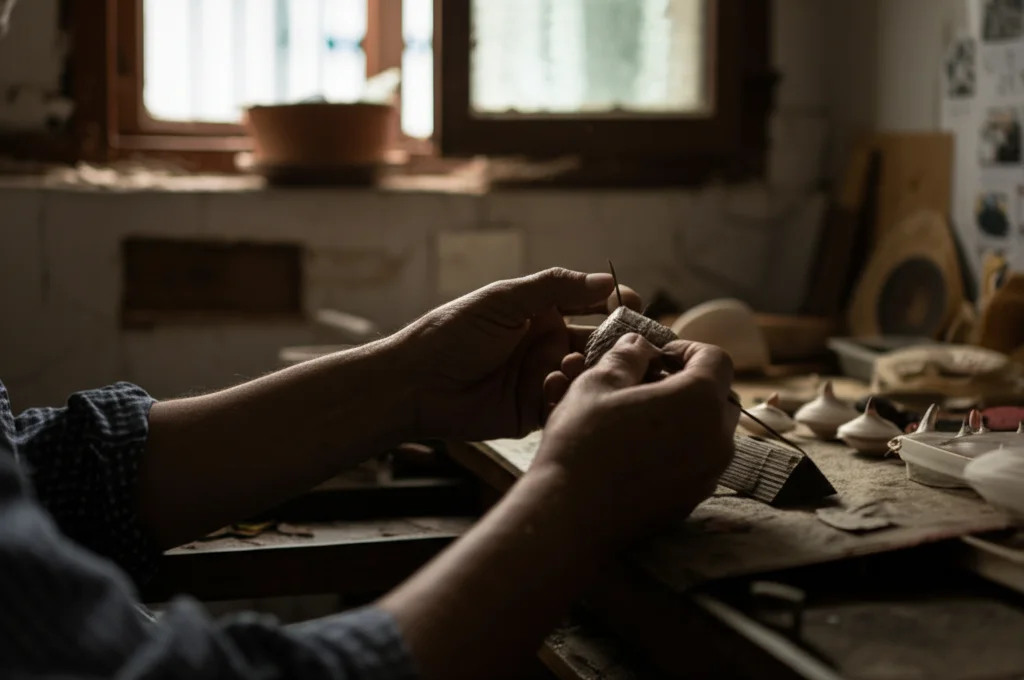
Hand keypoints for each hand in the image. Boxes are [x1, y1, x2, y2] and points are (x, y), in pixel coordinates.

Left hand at [395, 268, 640, 440]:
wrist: (415, 383)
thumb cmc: (451, 333)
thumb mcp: (503, 300)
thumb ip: (554, 288)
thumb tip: (604, 281)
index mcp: (542, 311)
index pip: (593, 304)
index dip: (617, 305)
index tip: (633, 306)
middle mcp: (548, 343)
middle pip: (599, 342)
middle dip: (618, 343)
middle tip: (631, 346)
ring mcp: (543, 377)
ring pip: (588, 375)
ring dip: (590, 369)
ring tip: (571, 364)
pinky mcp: (535, 411)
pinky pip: (566, 403)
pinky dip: (568, 395)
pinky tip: (552, 387)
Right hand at [532, 334, 738, 545]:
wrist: (570, 514)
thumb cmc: (582, 441)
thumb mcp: (598, 382)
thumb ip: (628, 355)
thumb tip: (640, 345)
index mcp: (699, 401)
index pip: (716, 359)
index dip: (687, 348)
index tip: (657, 354)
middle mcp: (717, 439)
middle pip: (719, 396)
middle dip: (689, 383)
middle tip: (648, 383)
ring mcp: (708, 473)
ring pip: (710, 431)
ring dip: (685, 416)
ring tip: (641, 416)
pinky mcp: (693, 499)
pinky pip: (698, 461)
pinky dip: (680, 447)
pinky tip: (640, 449)